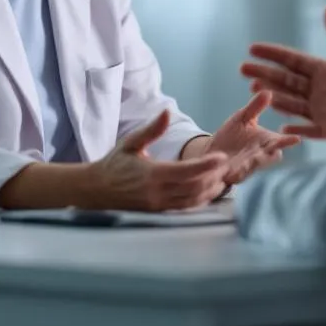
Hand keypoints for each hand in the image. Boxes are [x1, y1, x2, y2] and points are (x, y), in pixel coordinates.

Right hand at [87, 110, 230, 210]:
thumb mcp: (131, 142)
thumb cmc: (114, 164)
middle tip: (228, 167)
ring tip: (224, 179)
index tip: (222, 158)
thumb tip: (167, 111)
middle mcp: (157, 193)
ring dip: (211, 191)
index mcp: (152, 174)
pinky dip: (200, 201)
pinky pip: (185, 208)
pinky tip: (209, 191)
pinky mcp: (159, 213)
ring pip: (193, 201)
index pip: (186, 172)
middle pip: (194, 188)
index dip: (206, 166)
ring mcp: (159, 205)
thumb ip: (152, 129)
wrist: (96, 190)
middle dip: (214, 178)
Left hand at [203, 93, 301, 184]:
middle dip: (271, 155)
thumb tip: (268, 91)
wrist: (210, 153)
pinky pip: (231, 174)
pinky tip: (226, 166)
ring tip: (254, 158)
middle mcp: (257, 156)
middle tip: (276, 151)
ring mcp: (244, 167)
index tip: (297, 139)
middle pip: (268, 158)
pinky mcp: (229, 175)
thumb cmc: (232, 136)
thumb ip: (255, 107)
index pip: (279, 142)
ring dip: (251, 164)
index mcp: (264, 143)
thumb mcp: (243, 118)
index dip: (287, 141)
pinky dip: (230, 170)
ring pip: (251, 167)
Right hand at [241, 7, 325, 146]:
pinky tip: (278, 124)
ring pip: (291, 102)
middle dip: (265, 74)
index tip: (252, 49)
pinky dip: (292, 127)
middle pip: (286, 80)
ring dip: (273, 97)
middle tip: (243, 70)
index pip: (294, 61)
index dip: (273, 54)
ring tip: (254, 92)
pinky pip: (305, 128)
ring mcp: (323, 110)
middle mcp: (322, 89)